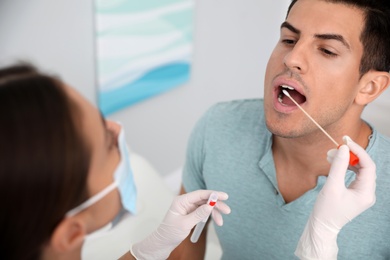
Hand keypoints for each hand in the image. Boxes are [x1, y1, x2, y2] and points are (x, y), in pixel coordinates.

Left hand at [131, 190, 230, 259]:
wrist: (163, 243)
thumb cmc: (169, 233)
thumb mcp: (185, 224)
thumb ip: (198, 214)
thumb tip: (210, 205)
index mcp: (181, 201)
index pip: (200, 194)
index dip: (213, 194)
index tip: (224, 196)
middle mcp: (185, 202)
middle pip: (204, 199)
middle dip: (216, 204)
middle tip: (227, 211)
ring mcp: (188, 208)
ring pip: (206, 206)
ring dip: (214, 212)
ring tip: (221, 222)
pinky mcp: (191, 214)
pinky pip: (203, 212)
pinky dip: (210, 216)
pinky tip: (216, 221)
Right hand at [295, 136, 375, 259]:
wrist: (321, 226)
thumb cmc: (326, 210)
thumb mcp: (332, 186)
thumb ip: (338, 166)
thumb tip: (343, 148)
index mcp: (366, 193)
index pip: (368, 165)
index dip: (358, 151)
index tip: (345, 141)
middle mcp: (367, 192)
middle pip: (364, 166)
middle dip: (351, 155)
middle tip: (336, 147)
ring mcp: (361, 192)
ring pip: (358, 169)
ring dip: (346, 160)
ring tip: (331, 154)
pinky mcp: (354, 192)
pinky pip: (353, 175)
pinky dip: (345, 167)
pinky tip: (335, 162)